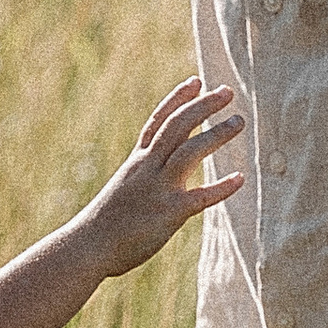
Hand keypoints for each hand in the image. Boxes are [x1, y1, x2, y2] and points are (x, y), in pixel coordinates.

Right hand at [75, 79, 244, 275]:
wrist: (86, 246)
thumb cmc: (103, 225)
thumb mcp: (122, 191)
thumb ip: (141, 180)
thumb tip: (154, 180)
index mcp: (136, 162)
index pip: (158, 121)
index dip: (177, 99)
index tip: (196, 81)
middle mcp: (147, 168)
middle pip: (177, 126)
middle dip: (203, 105)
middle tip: (227, 91)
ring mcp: (158, 188)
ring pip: (189, 151)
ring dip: (216, 134)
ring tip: (239, 122)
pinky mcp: (169, 213)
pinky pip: (200, 196)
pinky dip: (221, 187)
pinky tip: (240, 179)